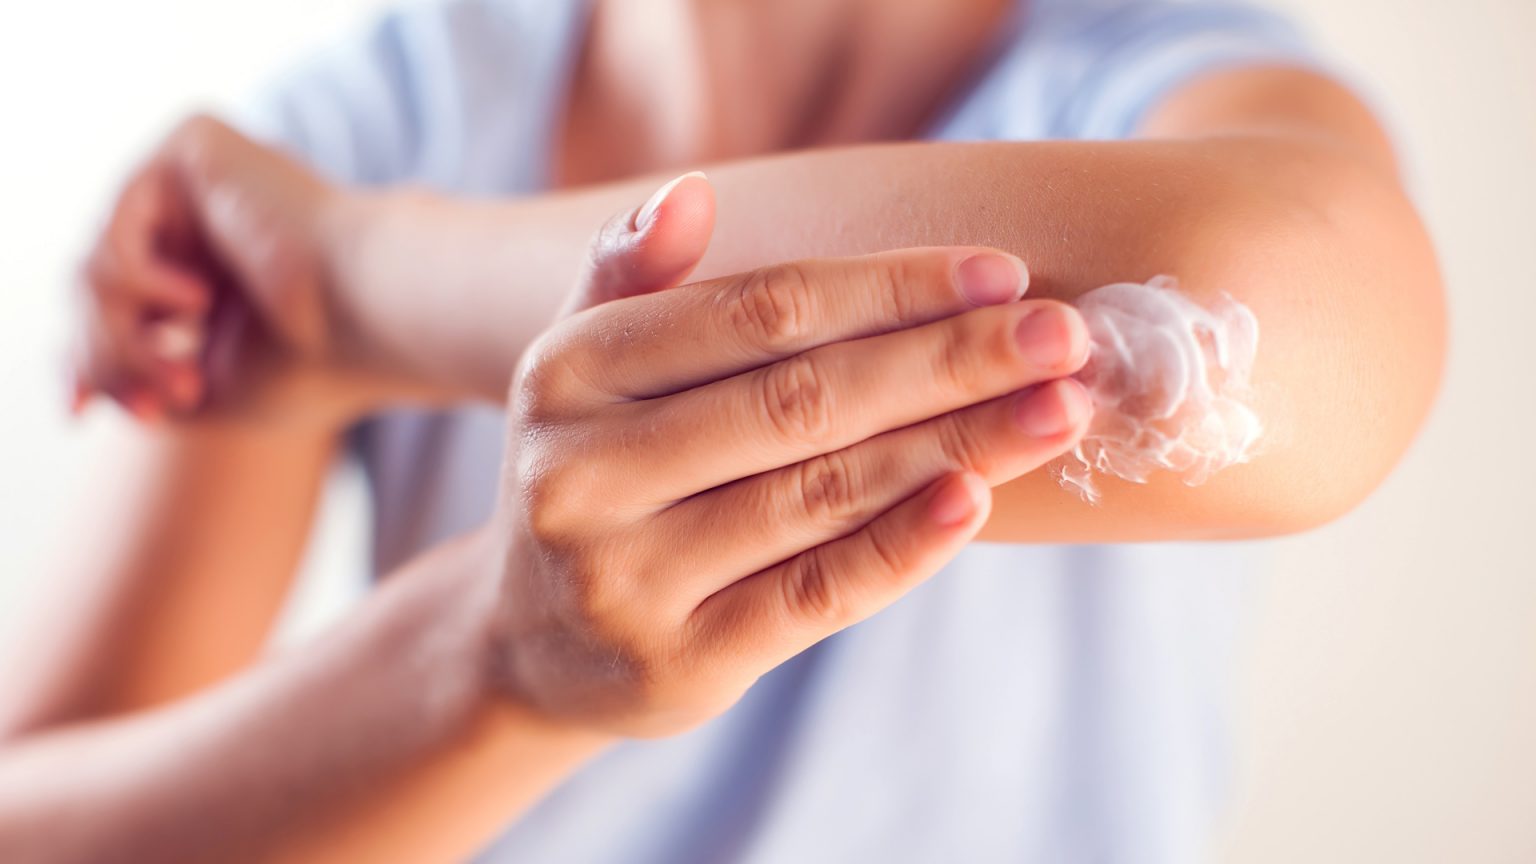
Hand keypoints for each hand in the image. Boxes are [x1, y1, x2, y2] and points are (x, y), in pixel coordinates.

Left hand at [70, 114, 364, 427]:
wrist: (376, 317)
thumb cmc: (318, 364)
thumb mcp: (213, 393)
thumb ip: (143, 381)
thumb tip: (82, 384)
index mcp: (218, 270)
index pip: (120, 306)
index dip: (90, 356)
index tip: (79, 414)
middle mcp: (206, 219)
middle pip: (99, 286)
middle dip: (106, 352)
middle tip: (151, 408)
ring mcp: (200, 180)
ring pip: (101, 262)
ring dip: (124, 336)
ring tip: (185, 374)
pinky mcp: (196, 143)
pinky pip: (122, 218)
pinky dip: (140, 277)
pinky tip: (196, 305)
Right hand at [488, 174, 1093, 736]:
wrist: (527, 649)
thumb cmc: (589, 478)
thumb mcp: (581, 373)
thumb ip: (630, 280)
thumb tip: (689, 194)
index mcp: (569, 375)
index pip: (758, 311)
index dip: (889, 288)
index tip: (1000, 275)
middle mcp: (582, 474)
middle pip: (802, 400)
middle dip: (948, 362)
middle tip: (1064, 338)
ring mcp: (627, 579)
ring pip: (821, 494)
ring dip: (956, 444)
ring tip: (1056, 411)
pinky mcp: (679, 665)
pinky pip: (816, 596)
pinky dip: (903, 545)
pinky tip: (977, 499)